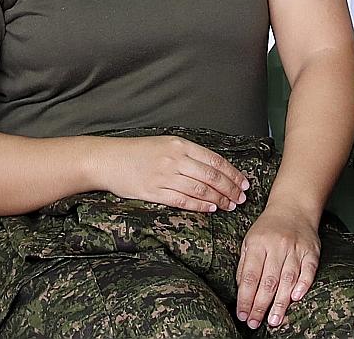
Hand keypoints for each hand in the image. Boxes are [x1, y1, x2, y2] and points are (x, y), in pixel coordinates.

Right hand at [96, 135, 249, 213]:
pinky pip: (182, 200)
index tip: (244, 182)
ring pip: (200, 188)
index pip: (214, 159)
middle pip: (211, 175)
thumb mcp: (164, 143)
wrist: (109, 159)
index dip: (232, 172)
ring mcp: (164, 175)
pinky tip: (211, 209)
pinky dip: (199, 205)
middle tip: (242, 197)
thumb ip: (187, 153)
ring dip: (218, 198)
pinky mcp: (154, 191)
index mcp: (179, 144)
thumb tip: (213, 166)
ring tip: (230, 205)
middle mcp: (174, 158)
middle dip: (230, 187)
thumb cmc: (137, 152)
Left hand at [236, 204, 320, 329]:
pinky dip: (303, 285)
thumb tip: (242, 291)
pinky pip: (308, 270)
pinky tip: (295, 298)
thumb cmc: (268, 228)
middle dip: (260, 305)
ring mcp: (295, 248)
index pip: (250, 276)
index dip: (245, 298)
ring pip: (287, 278)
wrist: (294, 206)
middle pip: (268, 280)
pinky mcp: (311, 251)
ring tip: (273, 320)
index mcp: (258, 243)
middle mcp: (277, 245)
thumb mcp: (250, 240)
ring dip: (280, 302)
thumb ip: (245, 265)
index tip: (242, 314)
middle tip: (254, 323)